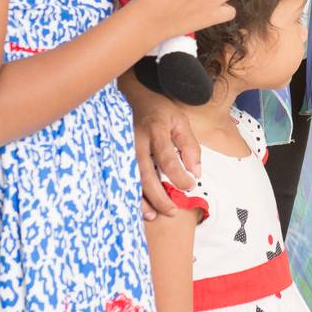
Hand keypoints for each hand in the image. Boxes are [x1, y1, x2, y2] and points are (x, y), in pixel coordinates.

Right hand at [133, 95, 201, 220]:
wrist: (133, 97)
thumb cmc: (159, 111)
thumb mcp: (180, 122)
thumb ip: (190, 147)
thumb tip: (196, 173)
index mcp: (155, 130)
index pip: (167, 158)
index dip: (179, 176)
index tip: (190, 186)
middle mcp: (135, 140)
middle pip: (145, 174)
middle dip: (159, 196)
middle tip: (173, 210)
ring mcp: (122, 149)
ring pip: (130, 180)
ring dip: (142, 200)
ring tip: (155, 215)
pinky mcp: (116, 155)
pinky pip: (121, 179)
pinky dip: (130, 195)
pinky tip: (140, 207)